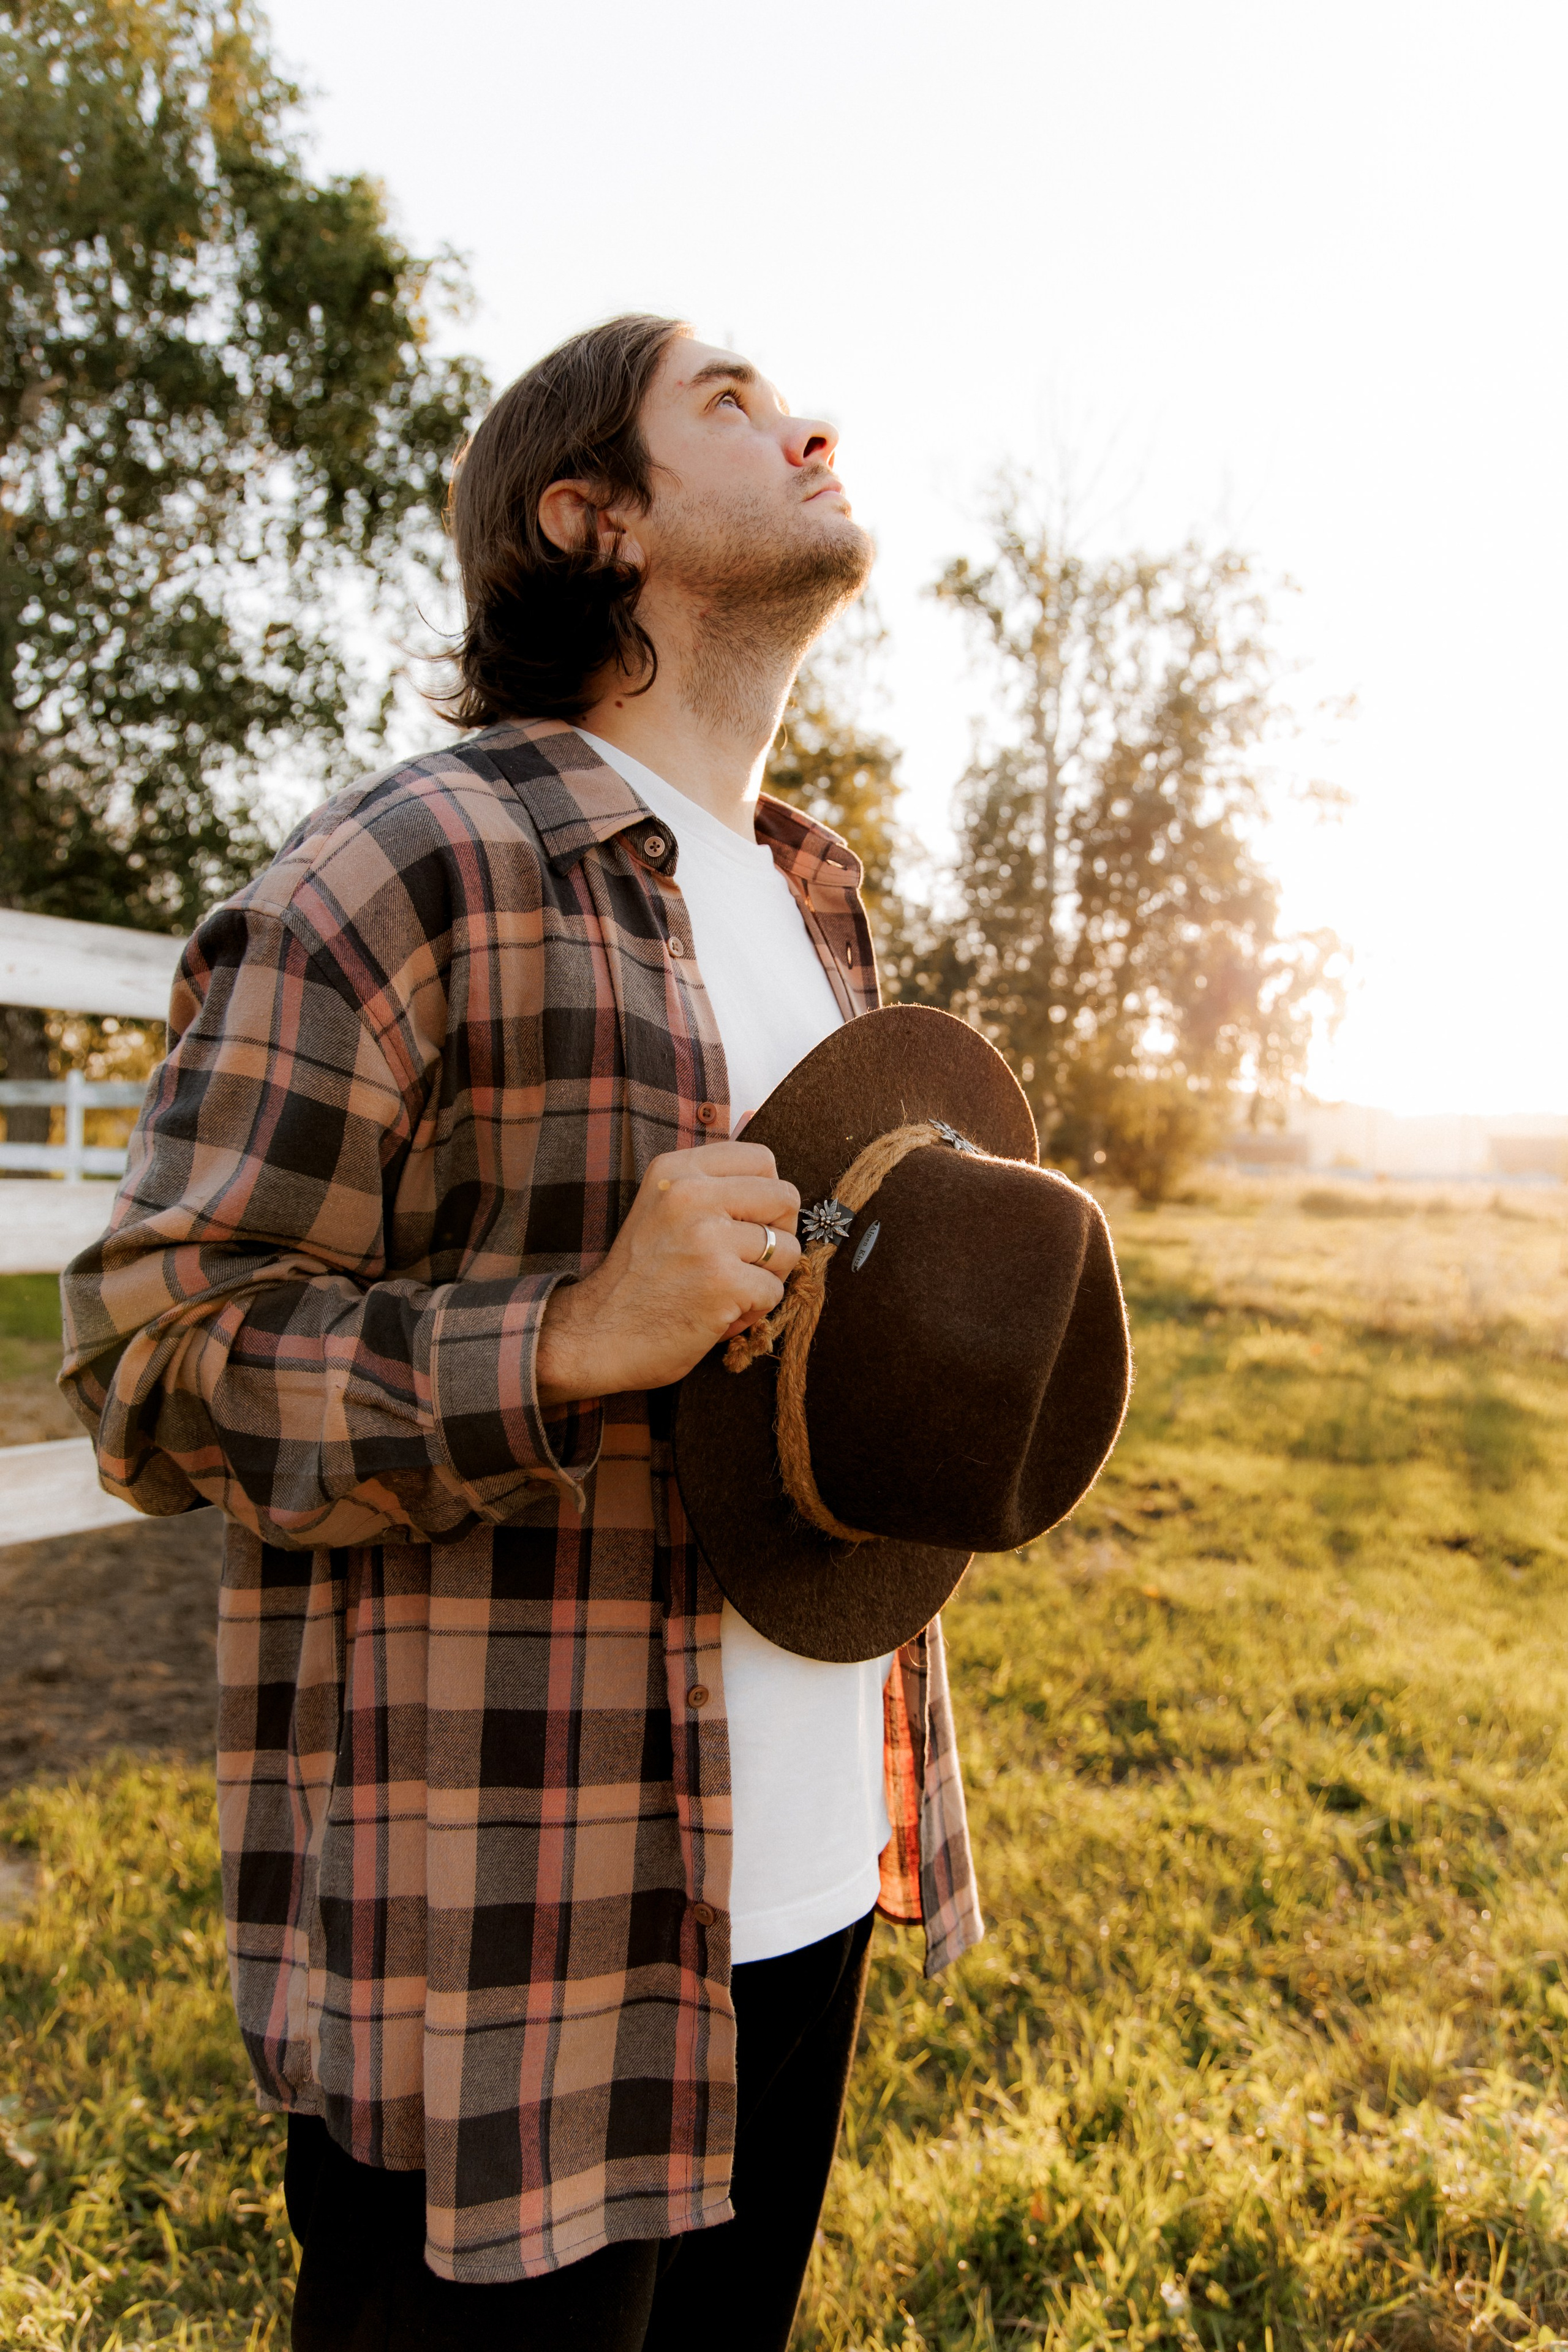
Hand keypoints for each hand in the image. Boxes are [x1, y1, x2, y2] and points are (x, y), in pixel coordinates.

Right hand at [535, 1144, 801, 1404]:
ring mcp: (706, 1237)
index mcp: (677, 1168)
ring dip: (764, 1278)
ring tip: (723, 1288)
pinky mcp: (721, 1282)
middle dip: (775, 1237)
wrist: (595, 1335)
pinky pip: (774, 1291)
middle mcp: (690, 1194)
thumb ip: (710, 1168)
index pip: (764, 1160)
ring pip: (787, 1249)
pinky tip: (716, 1313)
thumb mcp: (664, 1203)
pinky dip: (753, 1311)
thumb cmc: (639, 1275)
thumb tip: (751, 1111)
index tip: (735, 1225)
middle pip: (786, 1199)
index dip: (764, 1200)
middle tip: (737, 1261)